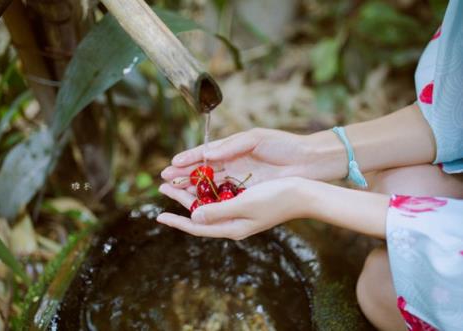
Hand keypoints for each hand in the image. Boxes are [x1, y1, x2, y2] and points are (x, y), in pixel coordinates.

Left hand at [157, 177, 307, 239]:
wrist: (303, 193)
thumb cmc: (276, 199)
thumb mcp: (244, 204)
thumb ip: (218, 211)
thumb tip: (193, 216)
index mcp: (231, 227)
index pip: (197, 226)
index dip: (177, 221)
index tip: (159, 216)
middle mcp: (233, 222)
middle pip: (199, 212)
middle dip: (180, 199)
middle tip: (163, 186)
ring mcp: (239, 213)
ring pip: (208, 203)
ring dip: (191, 192)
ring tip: (175, 182)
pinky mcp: (245, 202)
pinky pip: (219, 197)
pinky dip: (206, 189)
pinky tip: (200, 180)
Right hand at [161, 128, 313, 188]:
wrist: (309, 162)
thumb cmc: (283, 146)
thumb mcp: (255, 139)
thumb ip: (230, 146)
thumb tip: (207, 154)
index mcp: (232, 149)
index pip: (204, 154)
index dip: (187, 160)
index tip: (170, 165)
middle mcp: (232, 166)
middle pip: (202, 172)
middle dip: (182, 177)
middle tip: (164, 181)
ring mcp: (239, 181)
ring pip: (209, 187)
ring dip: (192, 190)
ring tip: (173, 192)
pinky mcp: (247, 194)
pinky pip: (224, 198)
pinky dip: (210, 201)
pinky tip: (197, 204)